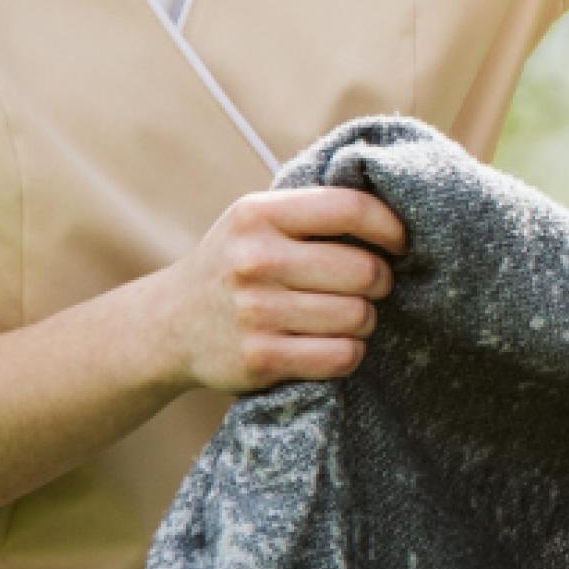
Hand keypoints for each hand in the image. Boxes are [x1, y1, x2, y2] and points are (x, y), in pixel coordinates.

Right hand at [151, 186, 408, 393]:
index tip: (400, 244)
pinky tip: (330, 343)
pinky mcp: (260, 358)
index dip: (392, 228)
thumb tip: (399, 211)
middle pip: (366, 271)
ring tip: (343, 315)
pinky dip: (349, 352)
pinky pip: (343, 356)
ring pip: (360, 316)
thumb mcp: (257, 222)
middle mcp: (254, 259)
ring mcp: (255, 311)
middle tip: (368, 287)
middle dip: (380, 282)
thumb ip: (314, 213)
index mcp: (258, 215)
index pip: (351, 209)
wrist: (168, 324)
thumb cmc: (234, 265)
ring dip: (364, 320)